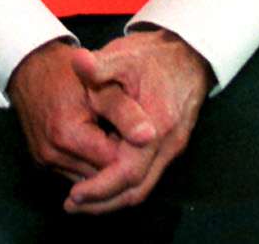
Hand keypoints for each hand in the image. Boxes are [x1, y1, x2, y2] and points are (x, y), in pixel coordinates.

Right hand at [8, 38, 152, 186]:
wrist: (31, 66)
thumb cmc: (68, 72)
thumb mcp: (101, 85)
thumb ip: (126, 112)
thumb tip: (149, 137)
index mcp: (67, 135)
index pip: (115, 163)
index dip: (132, 149)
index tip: (140, 133)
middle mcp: (51, 153)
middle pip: (102, 174)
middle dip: (119, 160)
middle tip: (128, 134)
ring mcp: (45, 160)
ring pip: (90, 178)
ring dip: (104, 164)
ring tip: (112, 135)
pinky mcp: (41, 162)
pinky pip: (76, 172)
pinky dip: (89, 162)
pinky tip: (96, 141)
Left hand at [60, 28, 211, 214]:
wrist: (186, 52)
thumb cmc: (152, 55)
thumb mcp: (122, 56)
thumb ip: (100, 65)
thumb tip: (79, 62)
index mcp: (157, 126)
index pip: (128, 172)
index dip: (100, 187)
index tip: (74, 195)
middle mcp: (168, 145)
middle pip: (137, 190)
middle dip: (103, 201)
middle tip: (71, 206)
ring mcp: (171, 148)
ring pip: (143, 187)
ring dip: (112, 197)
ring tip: (81, 200)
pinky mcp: (168, 146)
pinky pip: (146, 176)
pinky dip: (122, 184)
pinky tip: (100, 181)